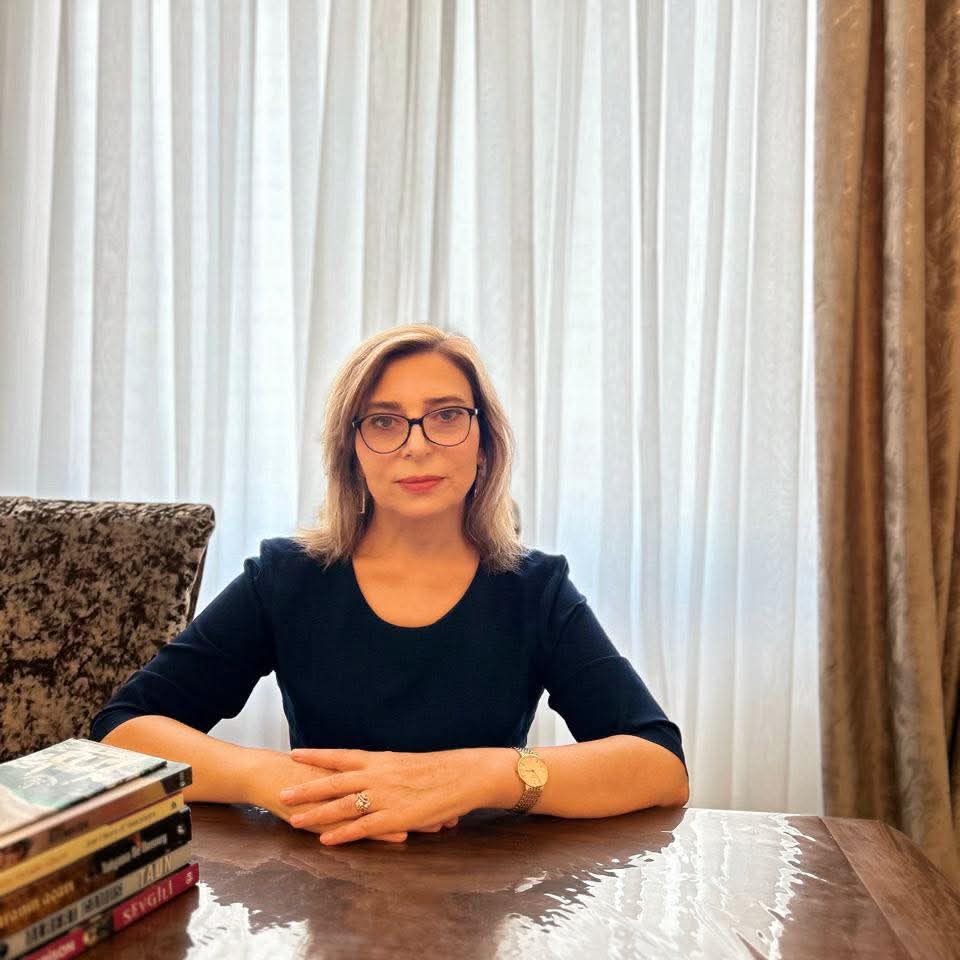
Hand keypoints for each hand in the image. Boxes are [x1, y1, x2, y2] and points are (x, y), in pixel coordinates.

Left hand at [282, 746, 483, 844]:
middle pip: (333, 782)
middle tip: (282, 792)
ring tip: (294, 819)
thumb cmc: (439, 769)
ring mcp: (384, 797)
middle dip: (306, 787)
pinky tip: (325, 840)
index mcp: (380, 760)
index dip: (317, 756)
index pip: (341, 756)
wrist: (463, 776)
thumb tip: (373, 772)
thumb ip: (386, 770)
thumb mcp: (407, 763)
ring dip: (315, 813)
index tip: (295, 753)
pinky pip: (362, 827)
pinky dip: (342, 834)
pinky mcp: (394, 818)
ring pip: (342, 806)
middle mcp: (376, 776)